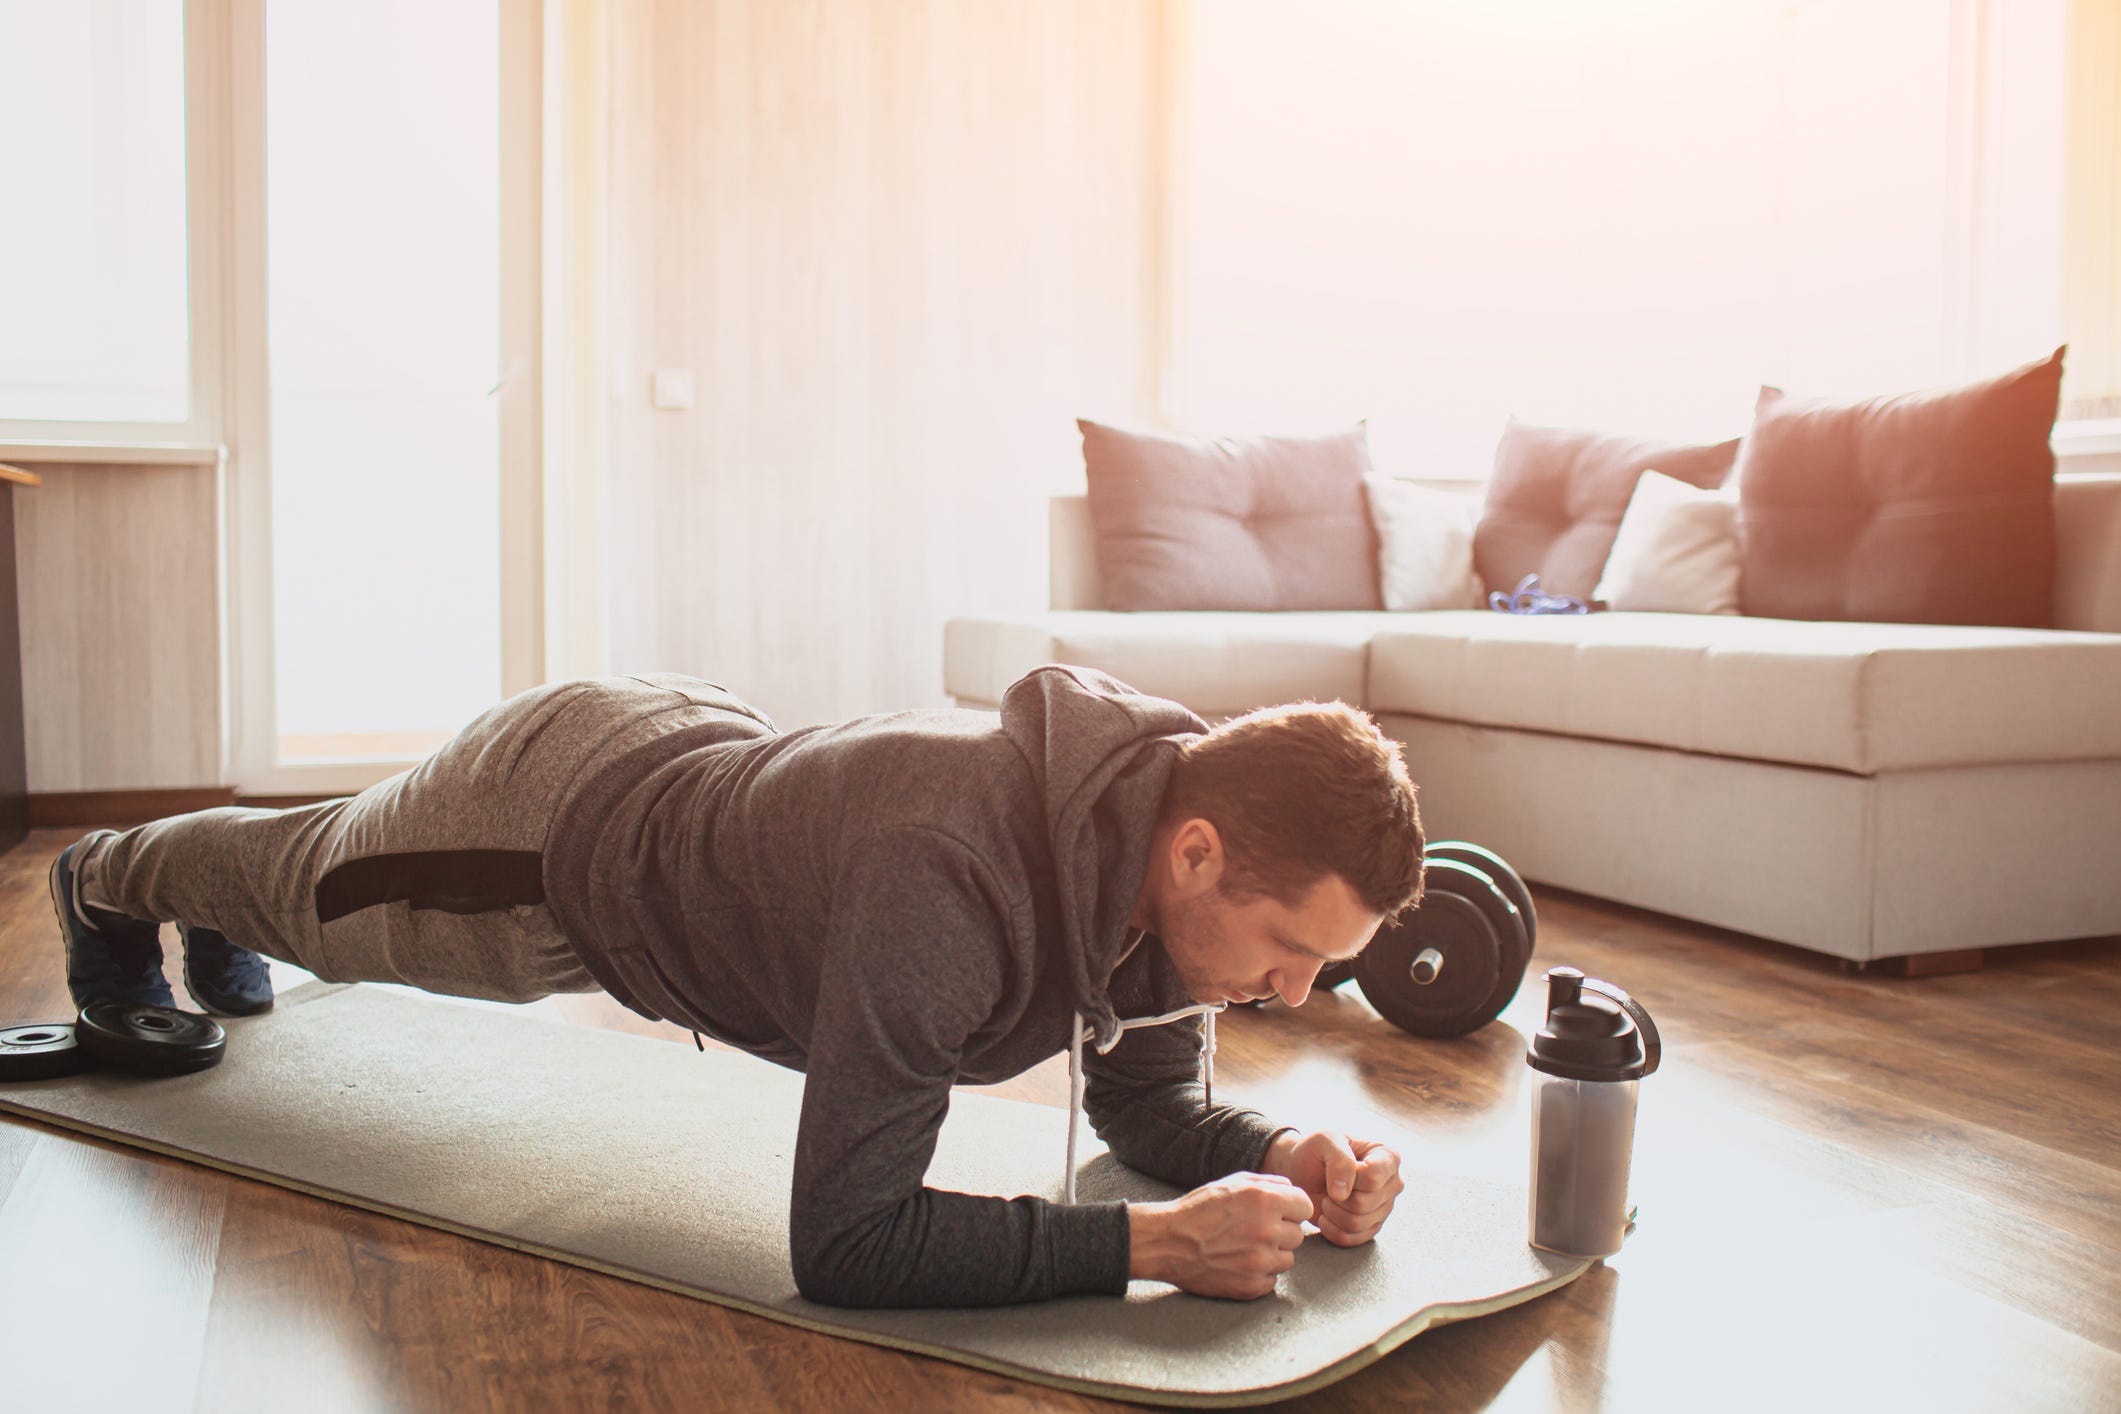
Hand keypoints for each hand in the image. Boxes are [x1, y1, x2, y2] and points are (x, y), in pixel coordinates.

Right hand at [1127, 1173, 1312, 1298]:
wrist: (1168, 1242)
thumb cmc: (1199, 1210)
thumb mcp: (1231, 1183)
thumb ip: (1267, 1183)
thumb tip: (1291, 1189)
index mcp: (1265, 1200)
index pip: (1306, 1207)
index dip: (1292, 1209)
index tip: (1279, 1213)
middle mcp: (1267, 1230)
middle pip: (1298, 1235)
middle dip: (1281, 1232)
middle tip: (1254, 1231)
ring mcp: (1261, 1261)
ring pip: (1288, 1259)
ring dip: (1271, 1254)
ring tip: (1244, 1248)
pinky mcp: (1252, 1286)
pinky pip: (1272, 1280)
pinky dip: (1259, 1274)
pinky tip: (1239, 1264)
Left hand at [1263, 1129, 1403, 1246]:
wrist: (1304, 1171)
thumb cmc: (1317, 1151)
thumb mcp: (1325, 1140)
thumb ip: (1339, 1159)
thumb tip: (1343, 1194)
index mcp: (1389, 1157)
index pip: (1373, 1177)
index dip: (1348, 1176)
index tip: (1334, 1166)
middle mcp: (1393, 1184)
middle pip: (1364, 1203)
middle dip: (1336, 1196)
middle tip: (1327, 1185)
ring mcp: (1384, 1209)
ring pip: (1356, 1223)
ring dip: (1332, 1212)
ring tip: (1326, 1198)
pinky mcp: (1371, 1229)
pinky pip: (1350, 1239)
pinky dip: (1331, 1229)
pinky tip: (1325, 1215)